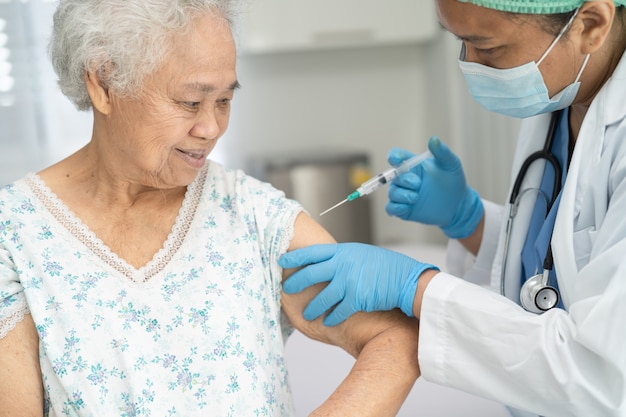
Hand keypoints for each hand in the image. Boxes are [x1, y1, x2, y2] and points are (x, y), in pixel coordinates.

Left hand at [280, 243, 438, 325]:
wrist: (406, 279)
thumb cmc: (385, 266)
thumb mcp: (361, 254)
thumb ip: (342, 258)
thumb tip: (327, 262)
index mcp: (343, 252)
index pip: (312, 253)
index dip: (295, 257)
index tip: (281, 261)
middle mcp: (343, 265)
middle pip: (311, 274)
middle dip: (296, 283)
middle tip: (285, 289)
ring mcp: (349, 282)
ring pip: (322, 297)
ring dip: (313, 308)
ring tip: (307, 314)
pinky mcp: (357, 299)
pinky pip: (338, 311)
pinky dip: (332, 318)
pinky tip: (327, 322)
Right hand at [386, 136, 483, 238]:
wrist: (458, 204)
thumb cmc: (453, 181)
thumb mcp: (451, 164)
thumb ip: (442, 152)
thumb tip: (433, 139)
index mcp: (413, 164)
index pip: (396, 156)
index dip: (394, 156)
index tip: (397, 159)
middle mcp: (405, 178)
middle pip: (393, 176)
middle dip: (404, 179)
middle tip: (417, 184)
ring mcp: (403, 194)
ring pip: (392, 193)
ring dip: (402, 195)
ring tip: (416, 197)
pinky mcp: (404, 209)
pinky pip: (391, 208)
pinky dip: (396, 208)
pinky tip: (406, 208)